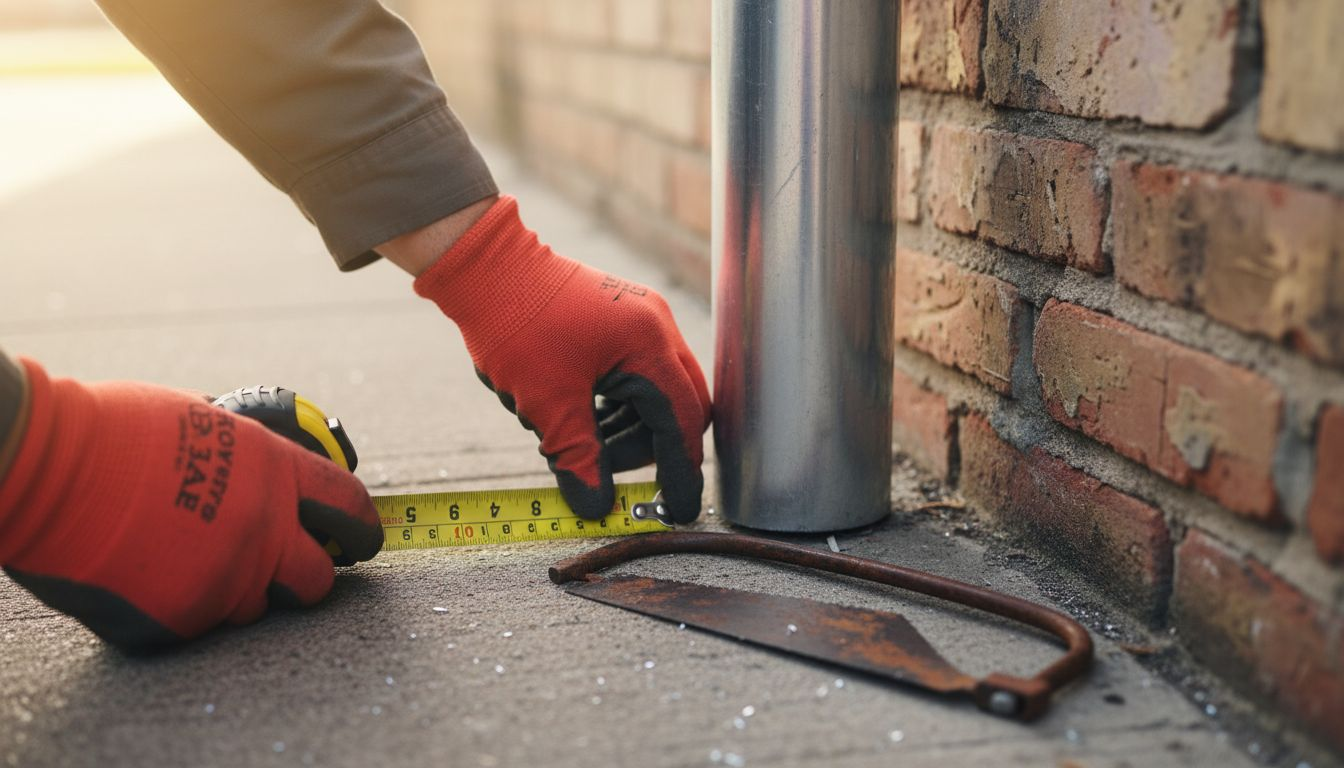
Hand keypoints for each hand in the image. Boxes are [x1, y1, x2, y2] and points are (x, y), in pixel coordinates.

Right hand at [0, 360, 382, 648]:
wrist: (47, 468)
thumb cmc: (114, 430)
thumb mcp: (204, 419)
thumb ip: (248, 454)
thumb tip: (268, 465)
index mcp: (274, 472)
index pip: (350, 505)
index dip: (364, 524)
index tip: (365, 536)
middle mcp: (262, 530)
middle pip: (318, 578)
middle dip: (310, 576)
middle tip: (290, 569)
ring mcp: (224, 579)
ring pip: (256, 606)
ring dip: (236, 590)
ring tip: (188, 559)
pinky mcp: (183, 619)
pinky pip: (200, 624)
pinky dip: (183, 607)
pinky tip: (150, 576)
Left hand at [414, 196, 710, 521]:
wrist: (483, 265)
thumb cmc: (515, 326)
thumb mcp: (547, 404)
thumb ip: (578, 459)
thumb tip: (596, 507)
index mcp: (648, 346)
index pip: (682, 423)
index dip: (680, 472)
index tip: (676, 511)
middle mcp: (657, 328)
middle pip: (682, 407)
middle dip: (654, 449)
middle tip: (608, 473)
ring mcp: (642, 319)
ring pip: (659, 393)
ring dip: (630, 428)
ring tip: (580, 444)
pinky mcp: (622, 319)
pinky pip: (639, 374)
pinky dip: (619, 405)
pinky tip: (581, 418)